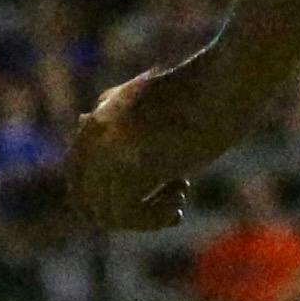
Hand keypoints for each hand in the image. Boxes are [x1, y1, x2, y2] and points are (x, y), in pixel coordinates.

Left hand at [65, 50, 259, 231]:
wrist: (225, 81)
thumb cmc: (197, 88)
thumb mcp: (144, 95)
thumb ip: (111, 107)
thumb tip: (81, 120)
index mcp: (97, 119)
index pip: (74, 178)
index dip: (102, 199)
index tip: (141, 199)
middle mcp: (96, 137)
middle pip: (86, 201)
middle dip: (122, 214)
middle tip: (161, 203)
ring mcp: (112, 151)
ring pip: (106, 213)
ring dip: (142, 218)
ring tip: (178, 195)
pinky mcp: (135, 165)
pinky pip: (127, 213)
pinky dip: (155, 218)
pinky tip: (180, 202)